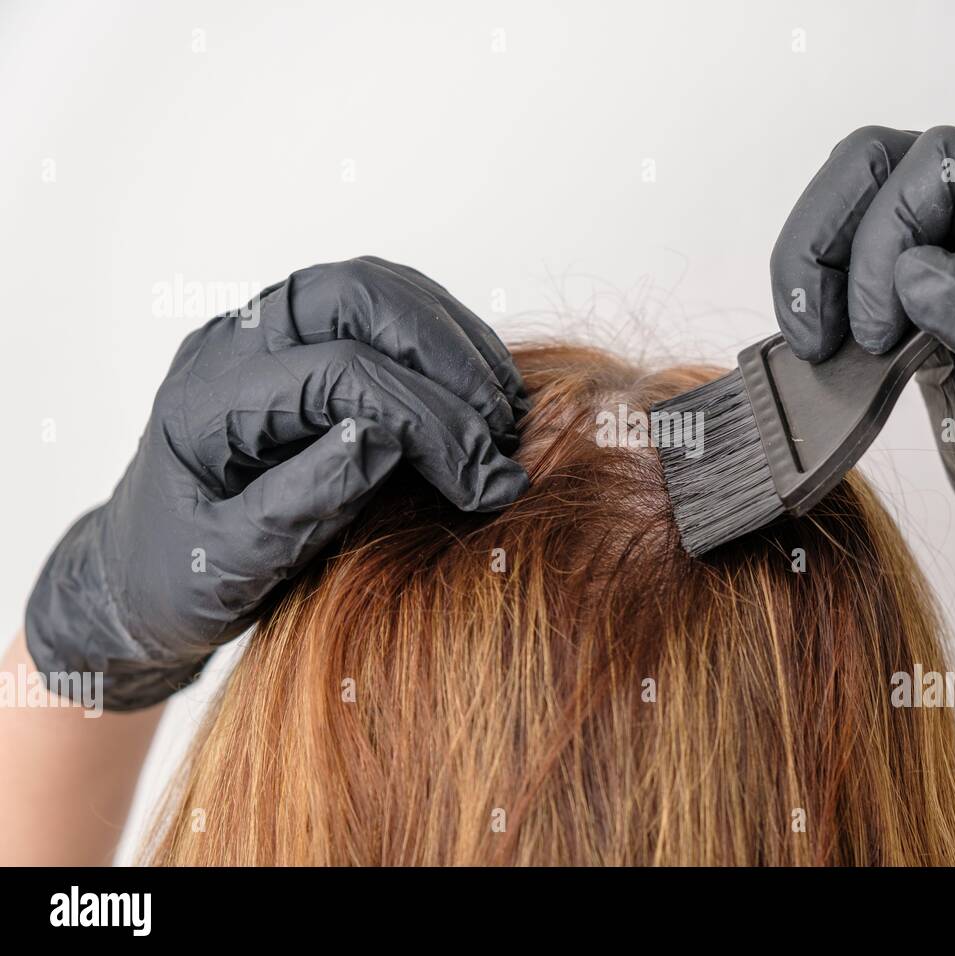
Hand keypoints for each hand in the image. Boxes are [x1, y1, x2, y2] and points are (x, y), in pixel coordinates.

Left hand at [26, 256, 529, 709]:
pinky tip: (479, 392)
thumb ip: (302, 504)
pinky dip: (442, 338)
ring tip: (504, 408)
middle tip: (501, 427)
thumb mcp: (229, 568)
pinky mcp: (300, 341)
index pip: (340, 372)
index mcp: (206, 401)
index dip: (429, 421)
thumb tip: (387, 439)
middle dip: (446, 355)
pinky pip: (384, 306)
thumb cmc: (177, 583)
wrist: (138, 579)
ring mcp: (266, 333)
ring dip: (452, 339)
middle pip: (358, 295)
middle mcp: (232, 345)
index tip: (486, 481)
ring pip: (377, 287)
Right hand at [770, 126, 954, 701]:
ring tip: (812, 341)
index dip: (893, 235)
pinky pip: (839, 256)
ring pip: (849, 202)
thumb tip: (920, 273)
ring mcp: (945, 256)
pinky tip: (817, 347)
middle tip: (828, 333)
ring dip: (810, 263)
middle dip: (832, 240)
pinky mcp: (903, 296)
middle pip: (881, 165)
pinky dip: (809, 292)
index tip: (886, 333)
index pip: (949, 167)